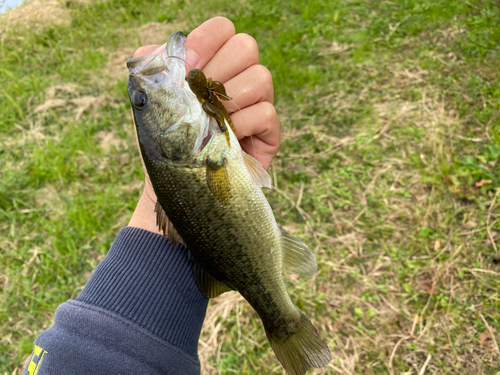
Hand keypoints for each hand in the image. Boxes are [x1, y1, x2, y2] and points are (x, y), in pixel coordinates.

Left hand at [128, 17, 280, 233]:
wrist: (174, 184)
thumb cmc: (162, 142)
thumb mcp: (149, 100)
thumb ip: (155, 65)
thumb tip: (171, 47)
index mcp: (212, 66)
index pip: (223, 29)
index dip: (206, 41)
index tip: (187, 67)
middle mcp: (237, 80)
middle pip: (247, 46)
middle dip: (219, 70)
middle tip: (199, 97)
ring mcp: (255, 105)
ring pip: (261, 77)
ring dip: (229, 102)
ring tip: (211, 123)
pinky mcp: (268, 132)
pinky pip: (266, 113)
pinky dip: (241, 125)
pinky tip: (226, 140)